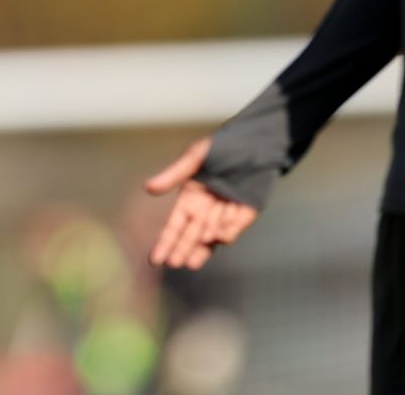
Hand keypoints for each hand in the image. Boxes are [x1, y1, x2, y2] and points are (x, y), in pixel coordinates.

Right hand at [144, 137, 258, 270]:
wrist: (257, 141)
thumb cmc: (223, 146)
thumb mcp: (194, 157)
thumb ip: (173, 175)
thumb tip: (148, 188)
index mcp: (191, 197)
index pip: (175, 224)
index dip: (165, 241)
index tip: (155, 259)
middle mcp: (206, 209)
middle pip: (191, 235)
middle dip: (182, 249)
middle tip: (173, 264)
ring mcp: (226, 213)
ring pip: (212, 237)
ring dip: (202, 250)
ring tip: (191, 263)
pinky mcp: (246, 213)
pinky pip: (235, 226)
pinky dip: (226, 232)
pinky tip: (215, 238)